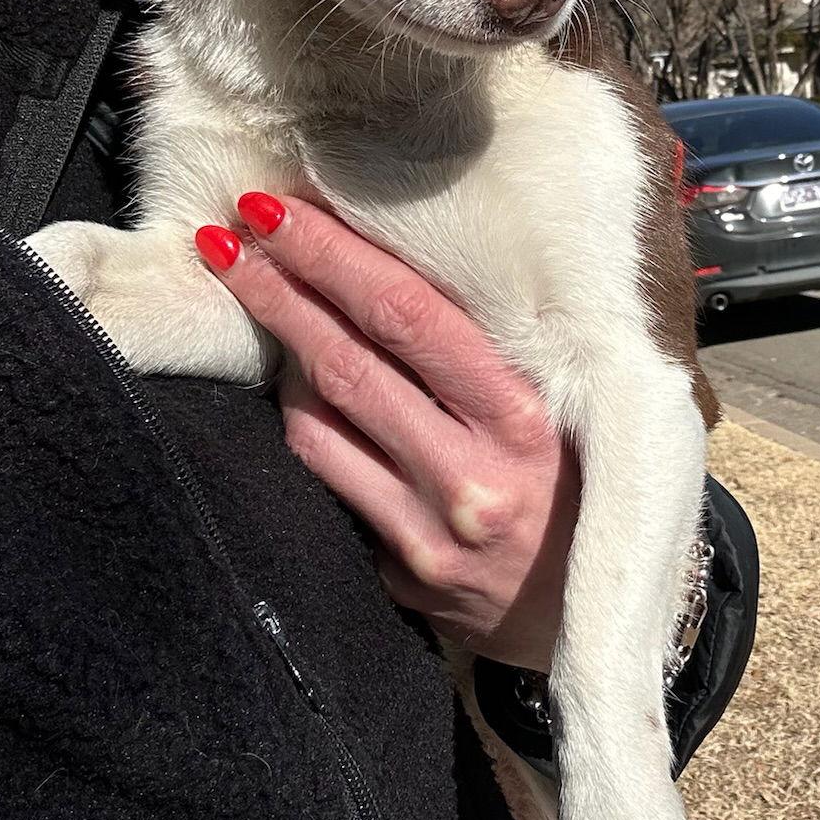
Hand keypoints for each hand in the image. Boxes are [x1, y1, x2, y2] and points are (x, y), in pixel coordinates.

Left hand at [195, 194, 578, 670]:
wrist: (593, 610)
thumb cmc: (584, 479)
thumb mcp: (566, 404)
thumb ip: (493, 348)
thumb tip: (401, 255)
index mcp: (526, 418)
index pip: (410, 318)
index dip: (335, 258)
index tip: (280, 208)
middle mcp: (473, 478)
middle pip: (349, 362)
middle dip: (279, 287)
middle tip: (226, 230)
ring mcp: (427, 534)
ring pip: (320, 422)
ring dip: (279, 348)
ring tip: (252, 287)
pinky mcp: (396, 574)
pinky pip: (327, 478)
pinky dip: (304, 419)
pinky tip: (293, 380)